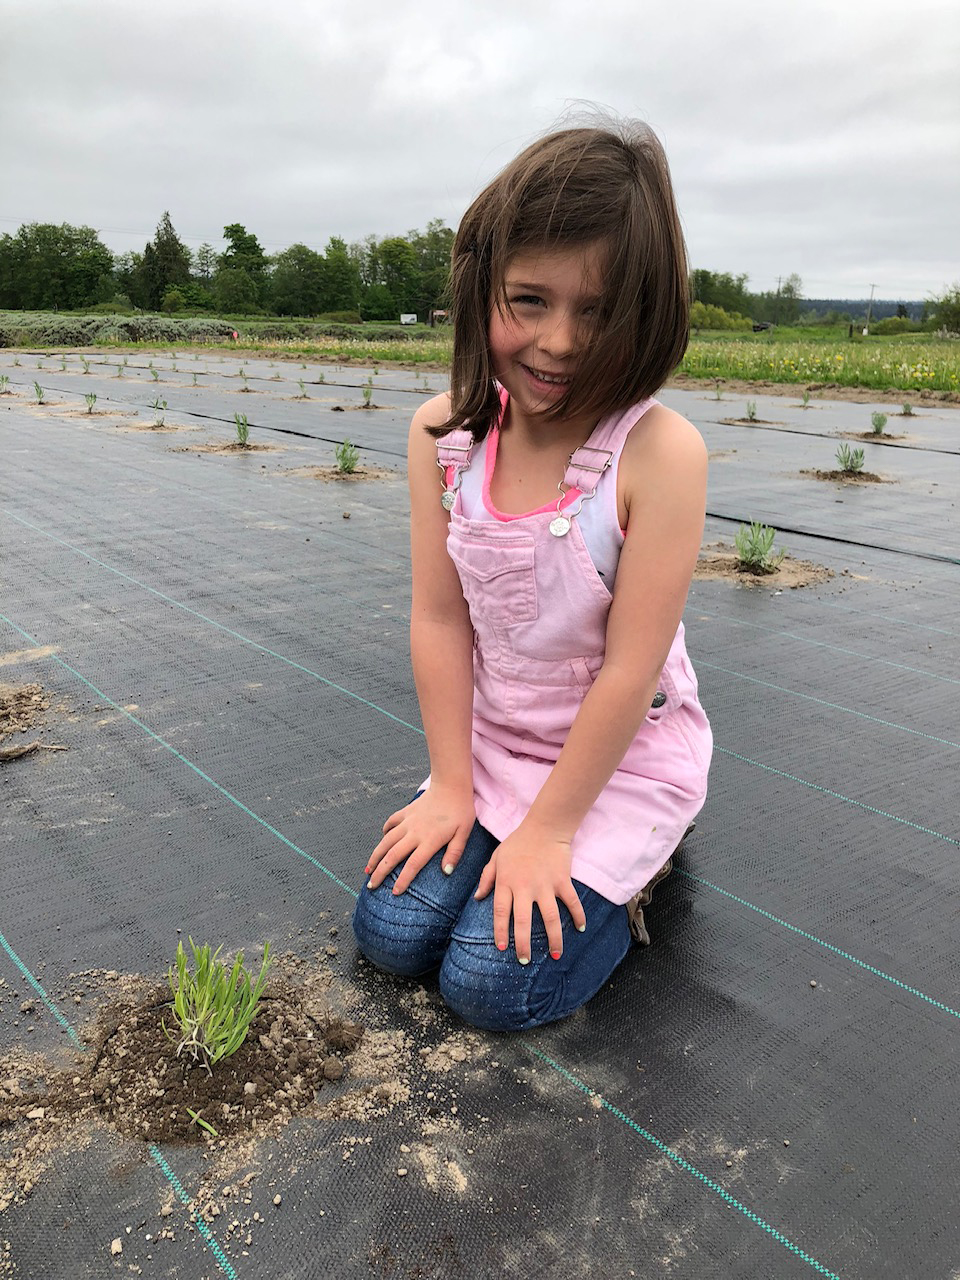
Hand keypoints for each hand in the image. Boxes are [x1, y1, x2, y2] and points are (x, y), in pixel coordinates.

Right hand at [365, 786, 475, 894]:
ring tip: (368, 869)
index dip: (402, 880)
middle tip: (371, 886)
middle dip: (380, 873)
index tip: (394, 892)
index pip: (412, 865)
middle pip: (392, 856)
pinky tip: (382, 839)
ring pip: (386, 841)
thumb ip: (455, 853)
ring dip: (375, 856)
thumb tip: (446, 872)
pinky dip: (385, 832)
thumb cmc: (460, 811)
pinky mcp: (405, 812)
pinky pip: (390, 823)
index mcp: (429, 840)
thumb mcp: (464, 833)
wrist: (450, 785)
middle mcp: (414, 833)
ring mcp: (407, 821)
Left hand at [474, 820, 585, 963]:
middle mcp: (524, 887)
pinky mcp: (562, 881)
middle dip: (523, 944)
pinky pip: (571, 902)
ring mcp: (545, 885)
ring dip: (554, 938)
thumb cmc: (518, 843)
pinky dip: (578, 915)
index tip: (502, 948)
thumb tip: (477, 898)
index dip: (501, 932)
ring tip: (556, 955)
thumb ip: (486, 878)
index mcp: (506, 882)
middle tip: (524, 961)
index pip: (500, 912)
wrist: (544, 827)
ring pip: (550, 918)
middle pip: (523, 921)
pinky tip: (581, 929)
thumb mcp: (496, 858)